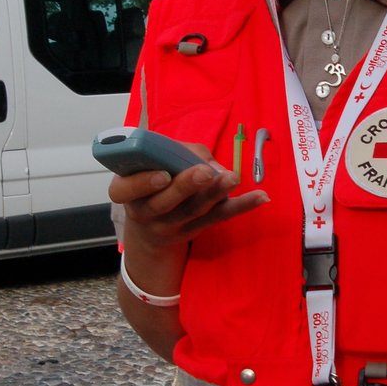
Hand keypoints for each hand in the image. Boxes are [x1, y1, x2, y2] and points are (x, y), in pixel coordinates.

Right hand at [109, 142, 268, 249]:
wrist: (151, 228)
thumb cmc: (151, 183)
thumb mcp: (151, 165)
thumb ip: (178, 155)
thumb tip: (212, 166)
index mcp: (126, 191)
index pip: (125, 191)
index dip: (142, 183)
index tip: (162, 175)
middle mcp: (145, 213)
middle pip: (165, 203)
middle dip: (186, 186)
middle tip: (204, 172)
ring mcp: (170, 227)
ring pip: (193, 211)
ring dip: (216, 193)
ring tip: (233, 178)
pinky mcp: (195, 230)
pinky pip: (218, 217)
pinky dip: (241, 206)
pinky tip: (261, 197)